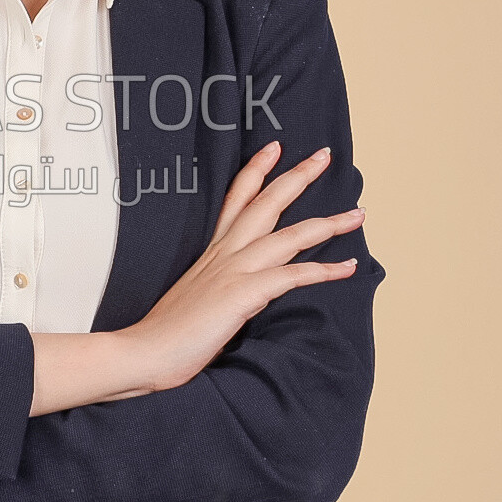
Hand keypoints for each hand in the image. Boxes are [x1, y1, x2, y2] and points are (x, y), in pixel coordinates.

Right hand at [119, 141, 365, 393]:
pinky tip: (347, 267)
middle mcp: (223, 254)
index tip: (274, 148)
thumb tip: (240, 290)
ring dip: (327, 223)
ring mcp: (233, 271)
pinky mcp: (241, 294)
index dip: (256, 171)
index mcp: (211, 253)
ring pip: (288, 235)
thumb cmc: (167, 334)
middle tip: (324, 154)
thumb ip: (218, 285)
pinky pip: (291, 275)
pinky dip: (322, 270)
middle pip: (266, 203)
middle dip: (297, 176)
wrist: (144, 353)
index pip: (235, 200)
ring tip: (357, 214)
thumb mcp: (196, 297)